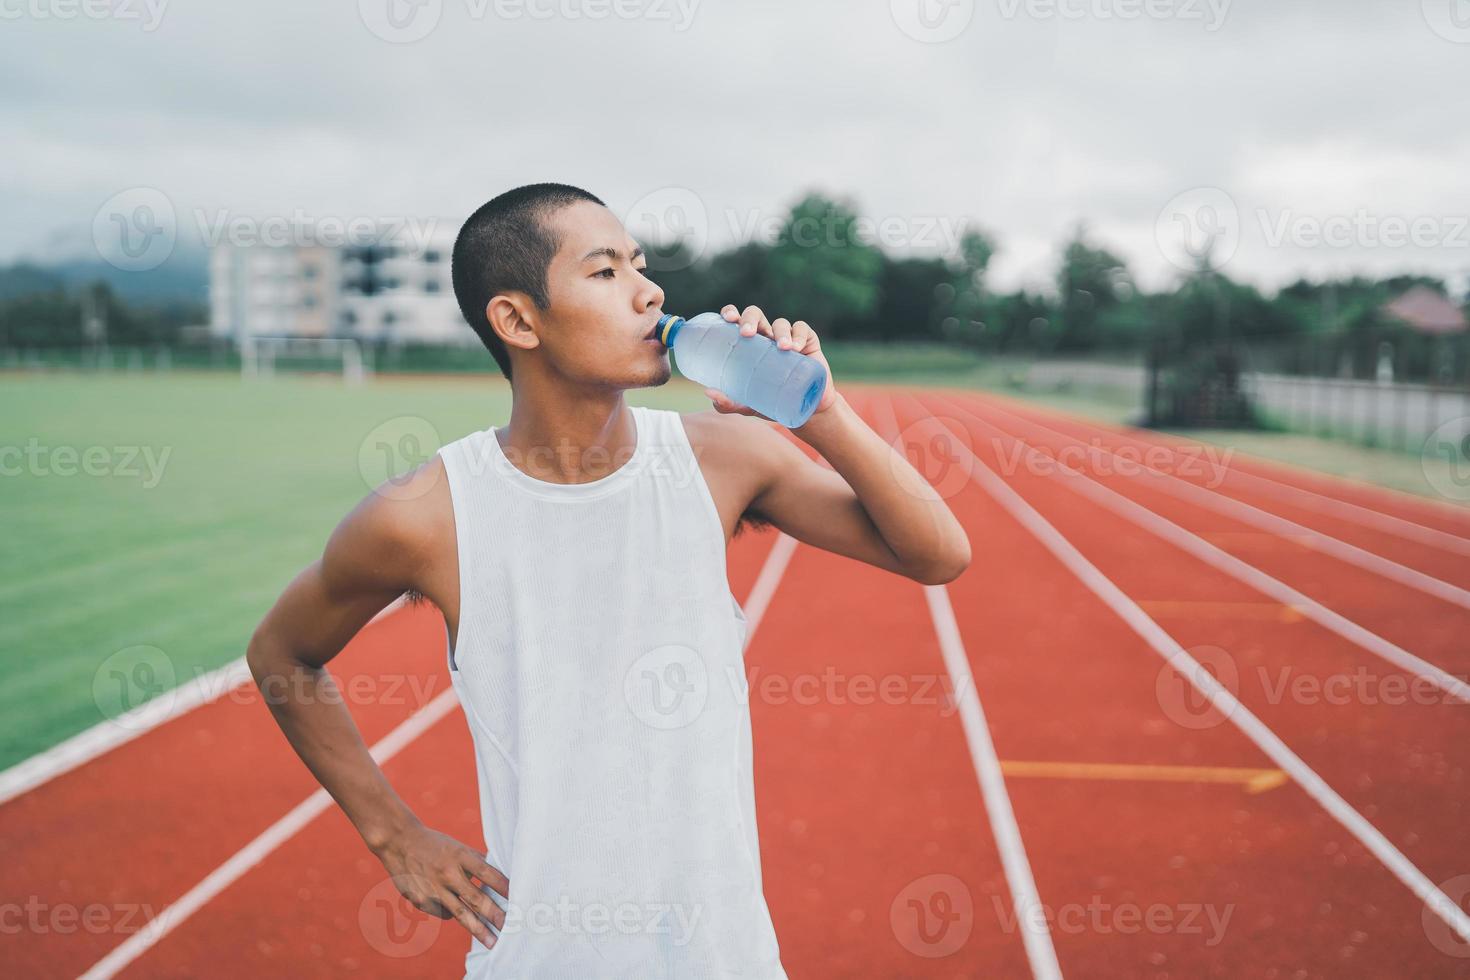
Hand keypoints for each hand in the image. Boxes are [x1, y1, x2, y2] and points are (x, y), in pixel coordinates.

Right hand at [371, 821, 509, 948]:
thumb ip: (475, 863)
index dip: (503, 887)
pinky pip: (443, 913)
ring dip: (478, 929)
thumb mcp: (457, 848)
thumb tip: (498, 880)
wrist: (399, 842)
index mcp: (459, 856)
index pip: (487, 873)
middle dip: (495, 915)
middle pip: (476, 898)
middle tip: (510, 929)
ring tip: (493, 942)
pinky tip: (453, 908)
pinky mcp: (421, 901)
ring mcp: (433, 889)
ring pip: (460, 913)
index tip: (519, 898)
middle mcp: (447, 873)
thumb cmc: (435, 845)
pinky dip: (451, 913)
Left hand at [704, 304, 839, 423]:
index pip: (737, 321)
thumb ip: (727, 403)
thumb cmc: (772, 404)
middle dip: (750, 319)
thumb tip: (708, 392)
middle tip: (746, 333)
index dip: (731, 313)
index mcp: (748, 345)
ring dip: (779, 331)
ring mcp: (786, 338)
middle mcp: (765, 337)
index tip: (727, 318)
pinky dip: (798, 335)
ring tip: (782, 348)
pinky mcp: (807, 342)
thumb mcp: (747, 406)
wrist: (805, 412)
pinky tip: (796, 347)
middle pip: (755, 315)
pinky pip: (802, 330)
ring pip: (780, 323)